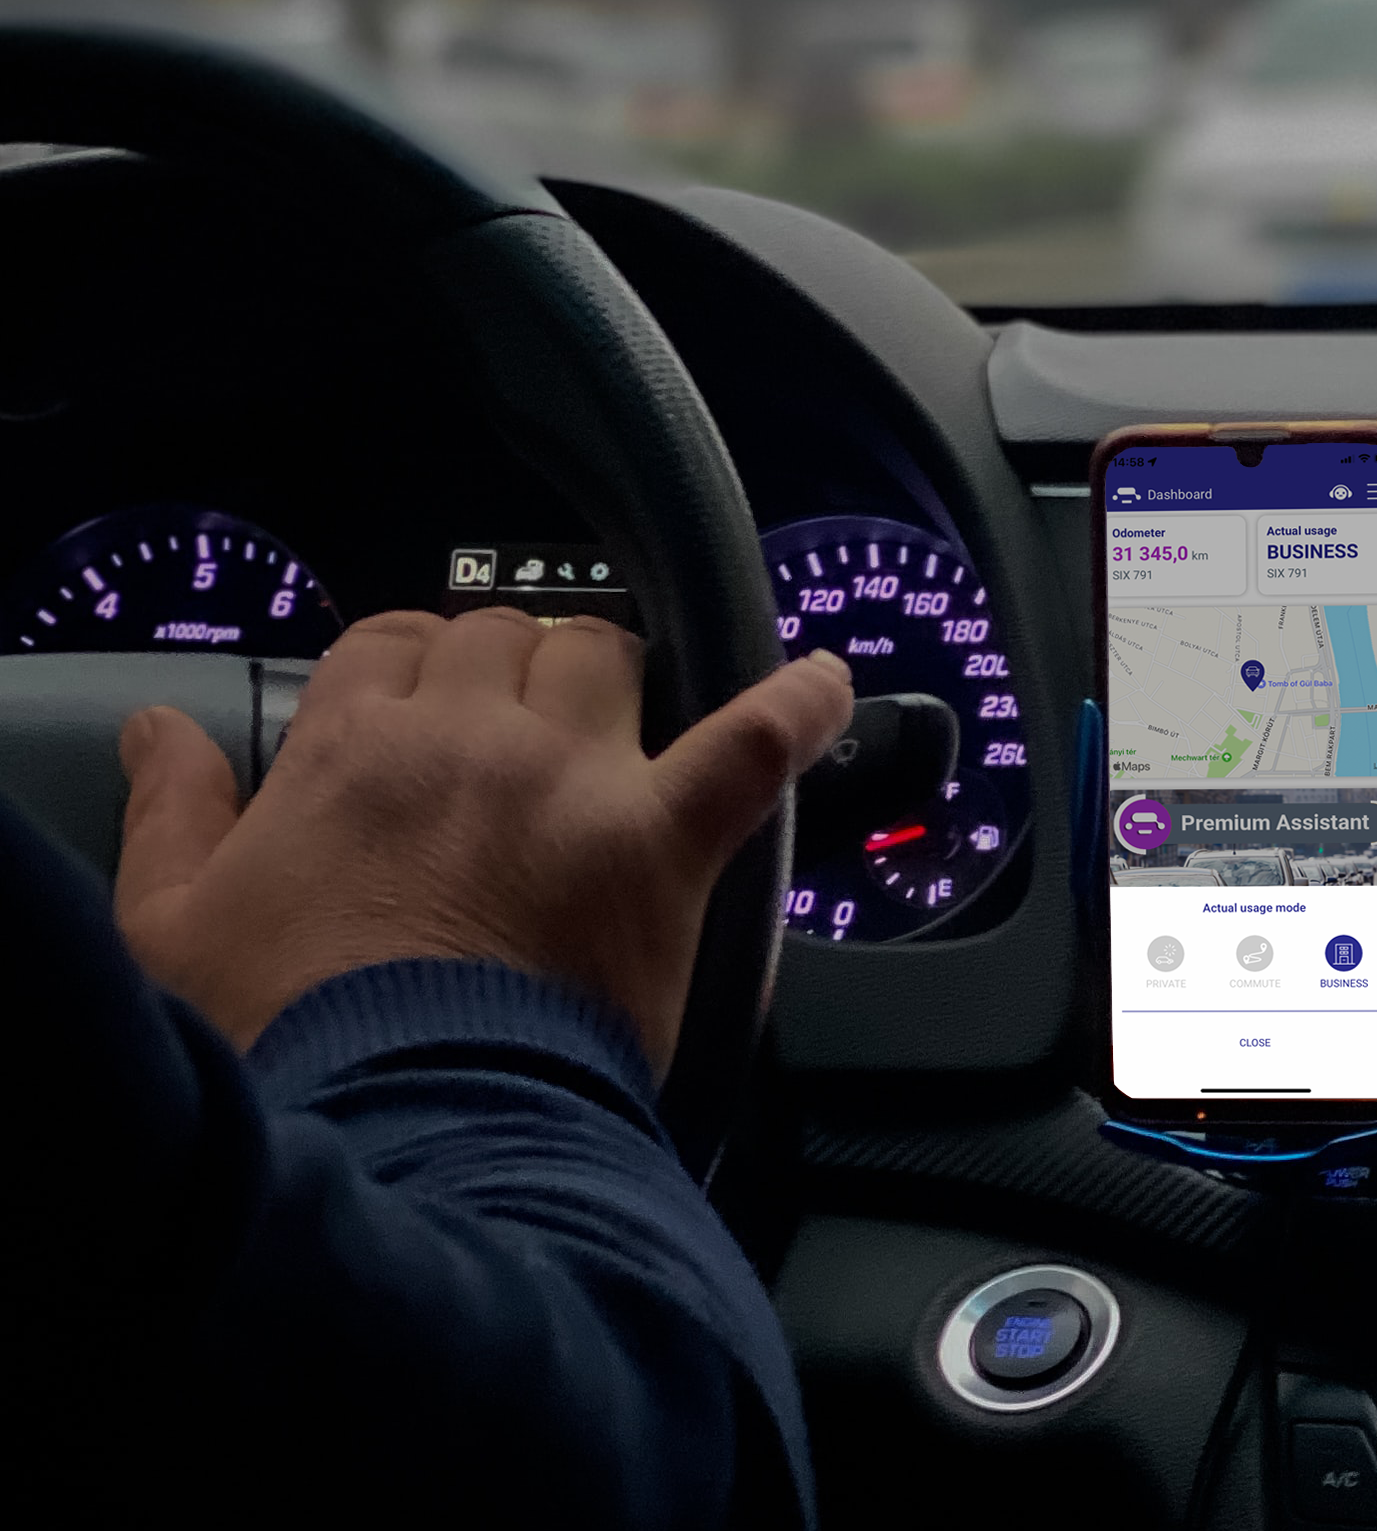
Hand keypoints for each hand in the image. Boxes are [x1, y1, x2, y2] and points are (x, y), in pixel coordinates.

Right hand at [113, 609, 854, 1072]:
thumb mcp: (175, 926)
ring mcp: (574, 783)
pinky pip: (753, 743)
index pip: (391, 644)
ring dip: (606, 680)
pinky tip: (826, 685)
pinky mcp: (662, 845)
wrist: (404, 1124)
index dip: (411, 673)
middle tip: (509, 749)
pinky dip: (800, 706)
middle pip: (504, 639)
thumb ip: (173, 814)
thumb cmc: (292, 1042)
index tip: (422, 717)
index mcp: (352, 749)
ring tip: (606, 734)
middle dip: (507, 677)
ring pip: (605, 654)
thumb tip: (163, 737)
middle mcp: (468, 741)